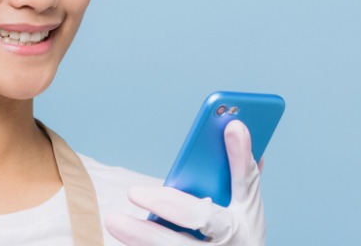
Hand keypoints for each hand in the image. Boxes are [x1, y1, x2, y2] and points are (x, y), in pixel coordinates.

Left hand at [105, 120, 265, 245]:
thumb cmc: (238, 231)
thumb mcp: (245, 204)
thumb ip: (240, 171)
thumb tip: (235, 127)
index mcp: (246, 218)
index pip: (245, 183)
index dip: (239, 156)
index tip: (232, 125)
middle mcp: (231, 241)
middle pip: (202, 218)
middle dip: (172, 204)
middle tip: (134, 191)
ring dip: (143, 236)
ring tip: (114, 220)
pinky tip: (121, 236)